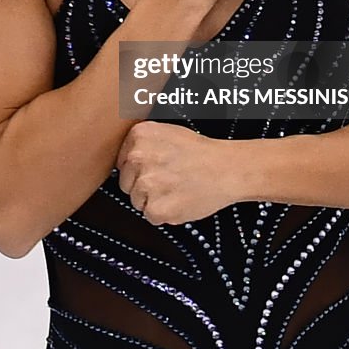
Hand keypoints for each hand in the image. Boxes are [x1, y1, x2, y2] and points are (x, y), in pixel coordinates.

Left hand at [115, 120, 233, 224]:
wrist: (227, 169)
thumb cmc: (200, 152)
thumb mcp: (167, 132)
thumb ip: (142, 144)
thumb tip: (124, 161)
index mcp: (139, 135)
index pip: (122, 162)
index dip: (140, 169)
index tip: (158, 168)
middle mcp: (138, 156)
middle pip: (126, 183)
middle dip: (144, 185)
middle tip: (169, 179)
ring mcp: (147, 183)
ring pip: (137, 201)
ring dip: (154, 200)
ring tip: (176, 188)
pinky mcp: (157, 208)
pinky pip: (150, 216)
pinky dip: (164, 214)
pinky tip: (179, 199)